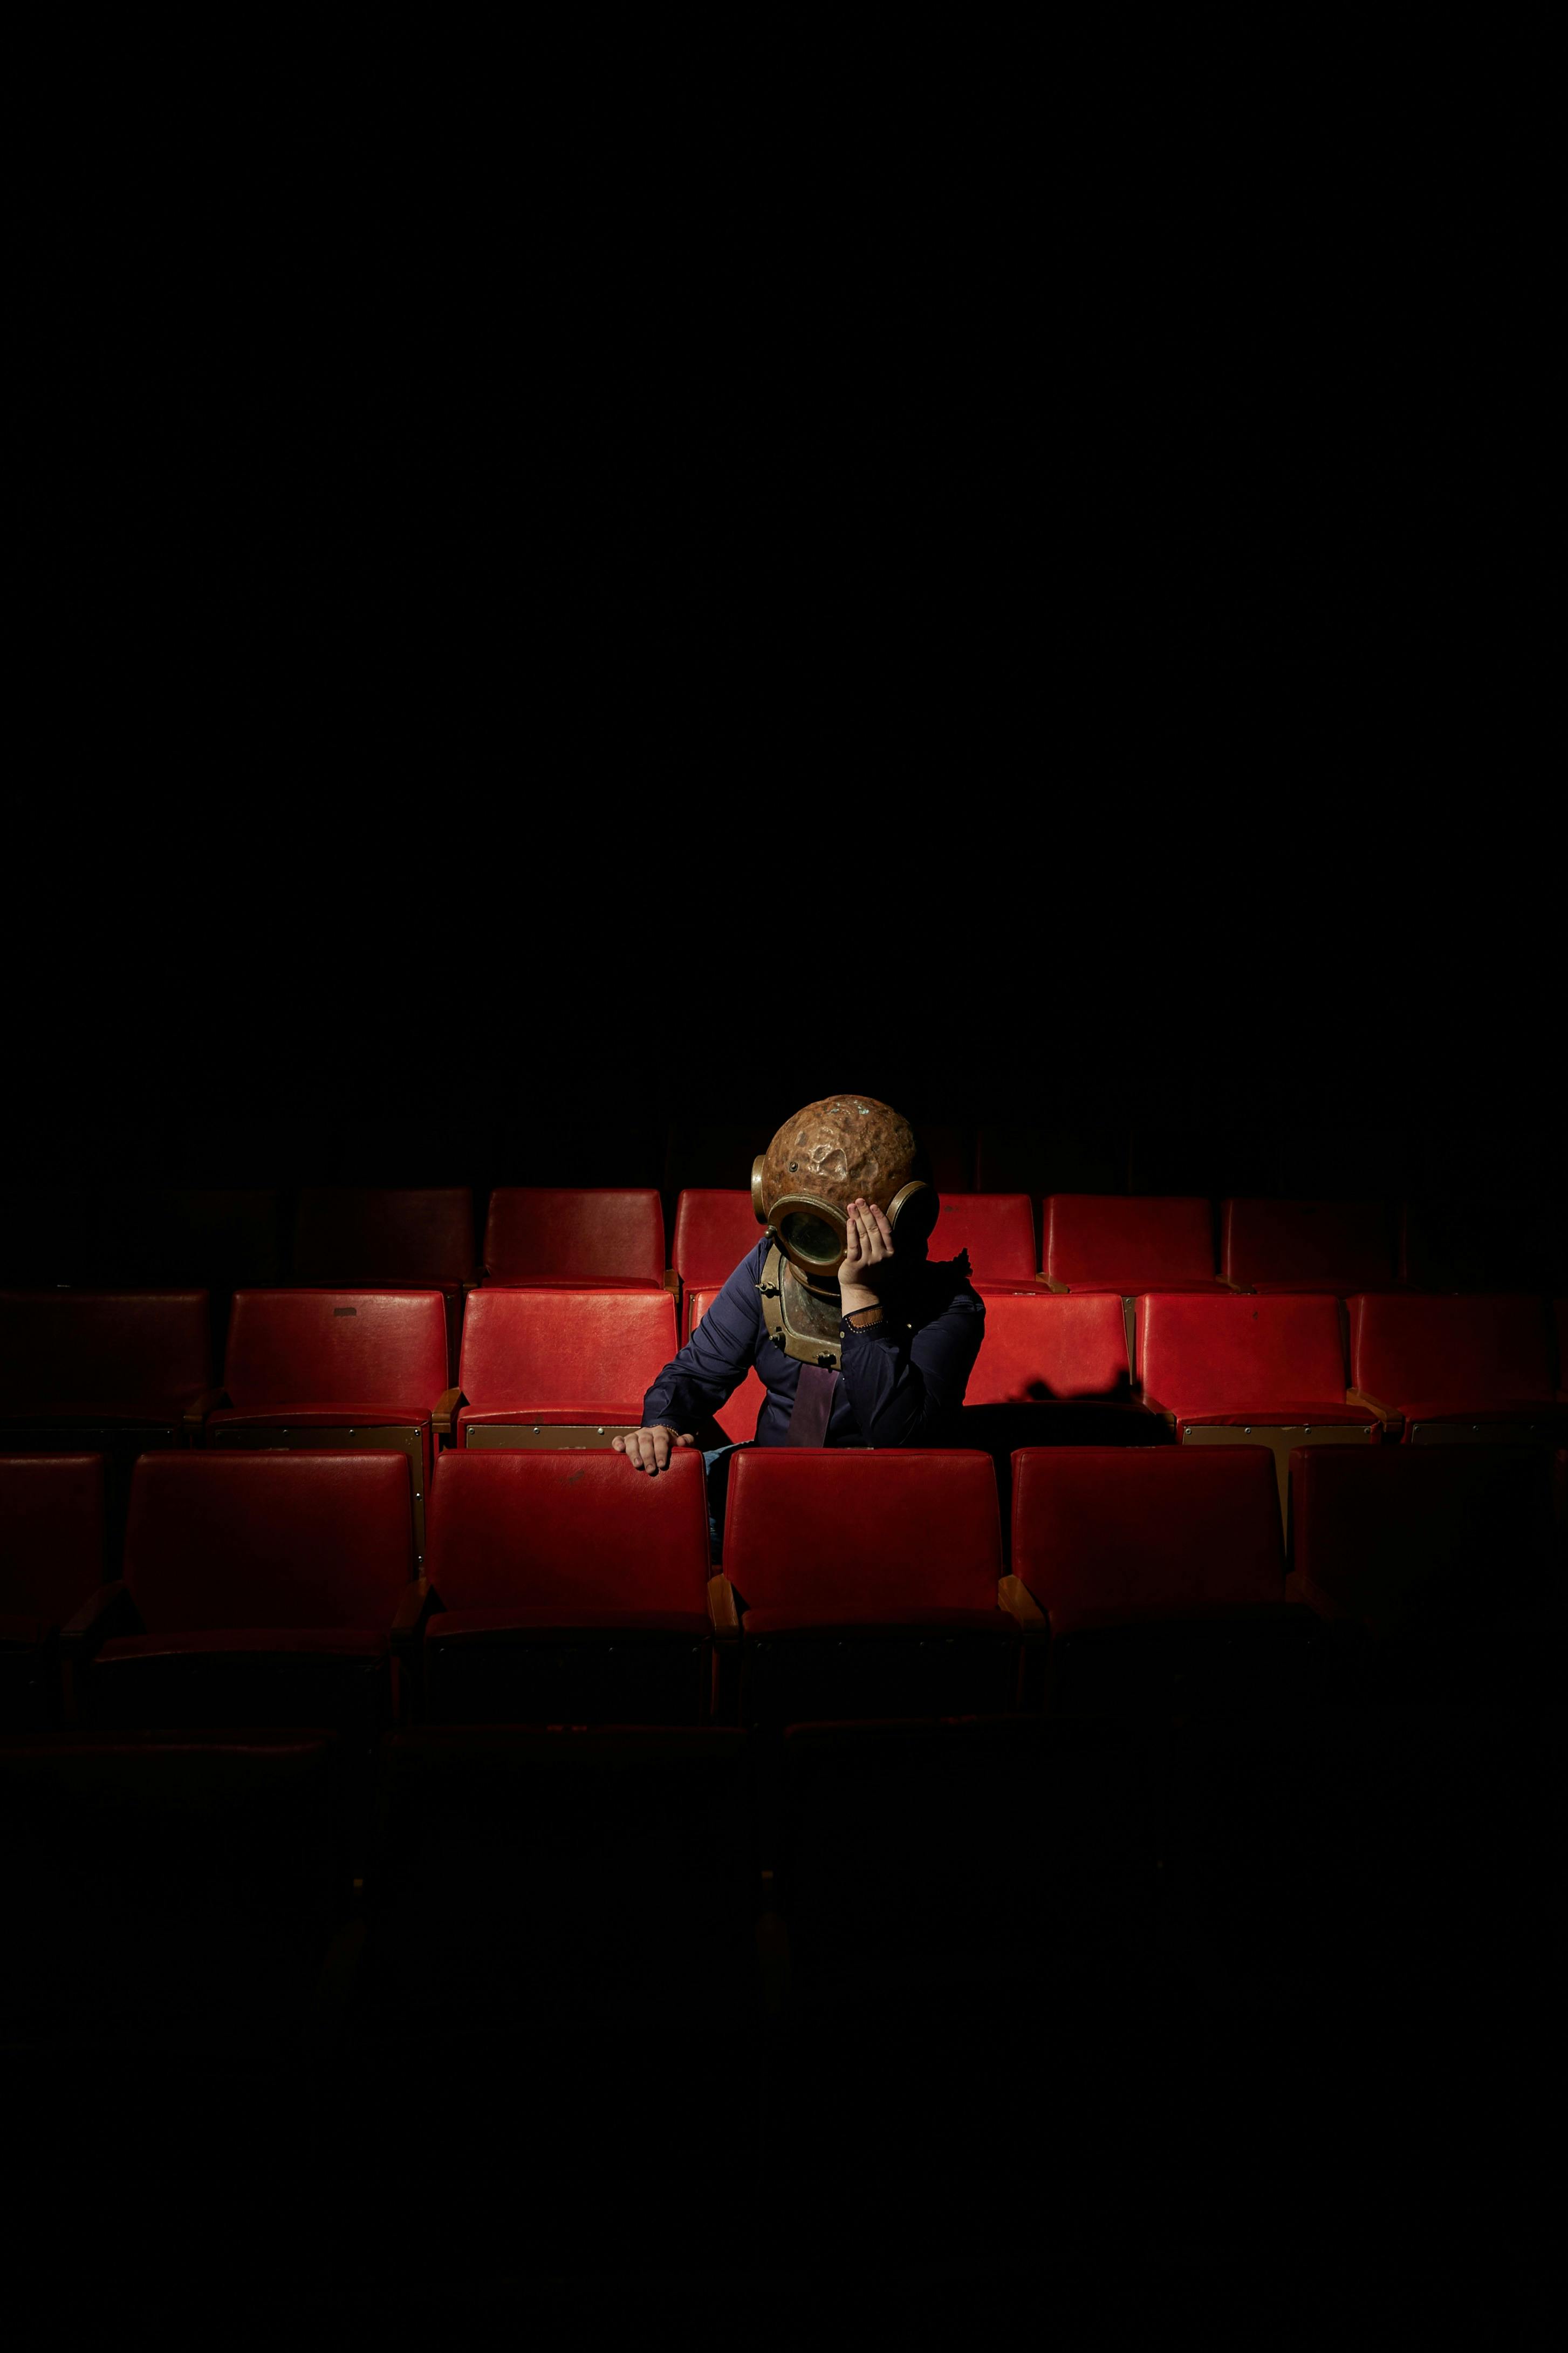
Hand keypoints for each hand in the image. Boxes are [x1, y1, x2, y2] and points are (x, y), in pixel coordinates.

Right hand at [611, 1425, 694, 1475]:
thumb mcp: (681, 1442)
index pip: (661, 1440)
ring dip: (633, 1452)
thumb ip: (687, 1441)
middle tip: (651, 1470)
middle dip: (648, 1456)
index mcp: (661, 1432)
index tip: (662, 1465)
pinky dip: (617, 1443)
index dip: (661, 1452)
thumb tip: (682, 1442)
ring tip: (637, 1465)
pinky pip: (618, 1439)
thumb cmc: (670, 1446)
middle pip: (646, 1441)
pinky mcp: (625, 1440)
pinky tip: (619, 1450)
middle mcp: (647, 1432)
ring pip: (632, 1440)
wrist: (659, 1440)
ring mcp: (635, 1436)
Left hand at [838, 1198, 893, 1314]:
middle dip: (866, 1213)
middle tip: (859, 1200)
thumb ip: (883, 1242)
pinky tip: (849, 1221)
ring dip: (857, 1218)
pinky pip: (853, 1244)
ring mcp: (868, 1260)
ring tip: (852, 1206)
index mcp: (890, 1252)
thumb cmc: (873, 1271)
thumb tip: (876, 1220)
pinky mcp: (855, 1263)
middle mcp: (881, 1255)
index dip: (879, 1216)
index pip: (886, 1230)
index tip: (873, 1205)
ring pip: (863, 1234)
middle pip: (873, 1229)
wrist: (862, 1291)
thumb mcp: (884, 1258)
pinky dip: (851, 1231)